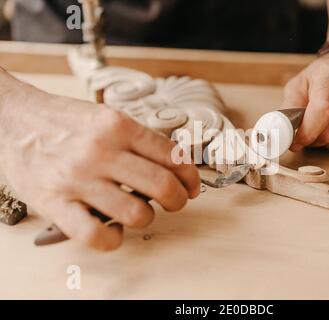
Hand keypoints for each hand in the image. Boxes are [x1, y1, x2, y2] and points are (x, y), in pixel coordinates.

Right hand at [0, 82, 199, 250]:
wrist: (12, 119)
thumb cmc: (63, 121)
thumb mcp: (106, 117)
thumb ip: (139, 139)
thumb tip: (175, 164)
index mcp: (118, 126)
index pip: (172, 156)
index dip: (191, 177)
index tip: (192, 186)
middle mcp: (101, 151)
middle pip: (162, 186)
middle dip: (178, 201)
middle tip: (175, 202)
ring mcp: (78, 179)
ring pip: (136, 213)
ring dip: (146, 218)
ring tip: (140, 212)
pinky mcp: (55, 203)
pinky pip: (95, 234)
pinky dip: (113, 240)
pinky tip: (114, 231)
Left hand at [283, 52, 328, 152]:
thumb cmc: (321, 79)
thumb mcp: (299, 85)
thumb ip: (288, 107)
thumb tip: (279, 132)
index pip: (324, 109)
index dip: (307, 131)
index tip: (295, 141)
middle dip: (312, 140)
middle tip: (307, 133)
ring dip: (326, 142)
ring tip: (325, 127)